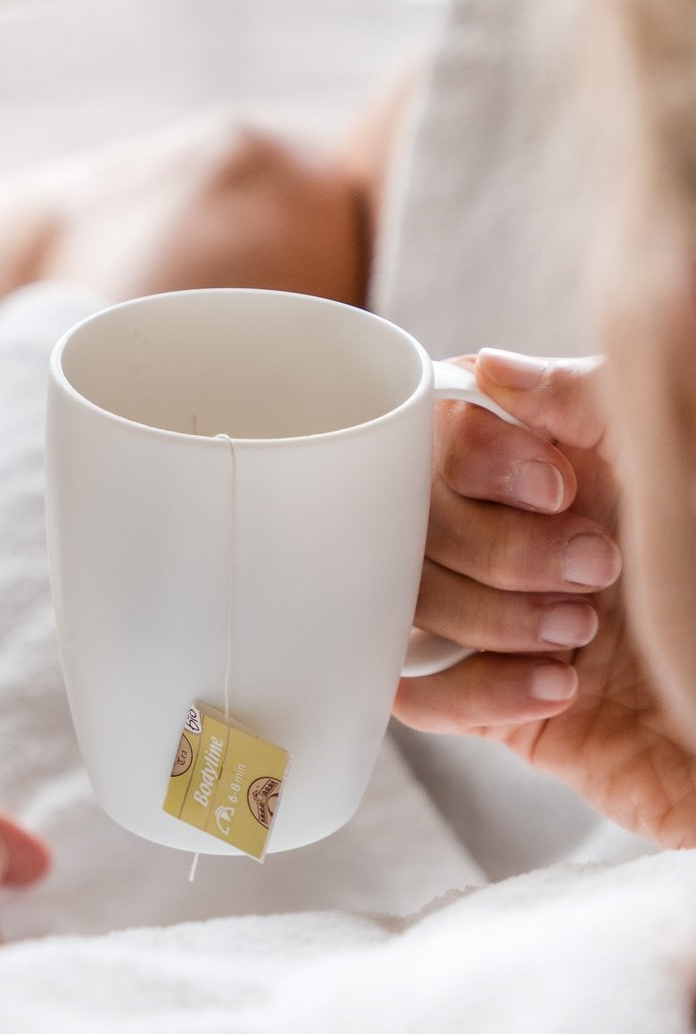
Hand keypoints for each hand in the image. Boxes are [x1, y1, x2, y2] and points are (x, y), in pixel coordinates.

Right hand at [393, 350, 695, 846]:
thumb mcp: (665, 460)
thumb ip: (585, 401)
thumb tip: (489, 369)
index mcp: (541, 465)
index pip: (437, 434)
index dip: (476, 458)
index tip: (554, 486)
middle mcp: (502, 534)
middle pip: (408, 522)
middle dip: (499, 549)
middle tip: (593, 564)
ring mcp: (489, 617)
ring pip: (407, 603)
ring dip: (493, 618)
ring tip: (581, 630)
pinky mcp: (491, 702)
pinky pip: (419, 695)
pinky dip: (479, 690)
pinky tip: (559, 684)